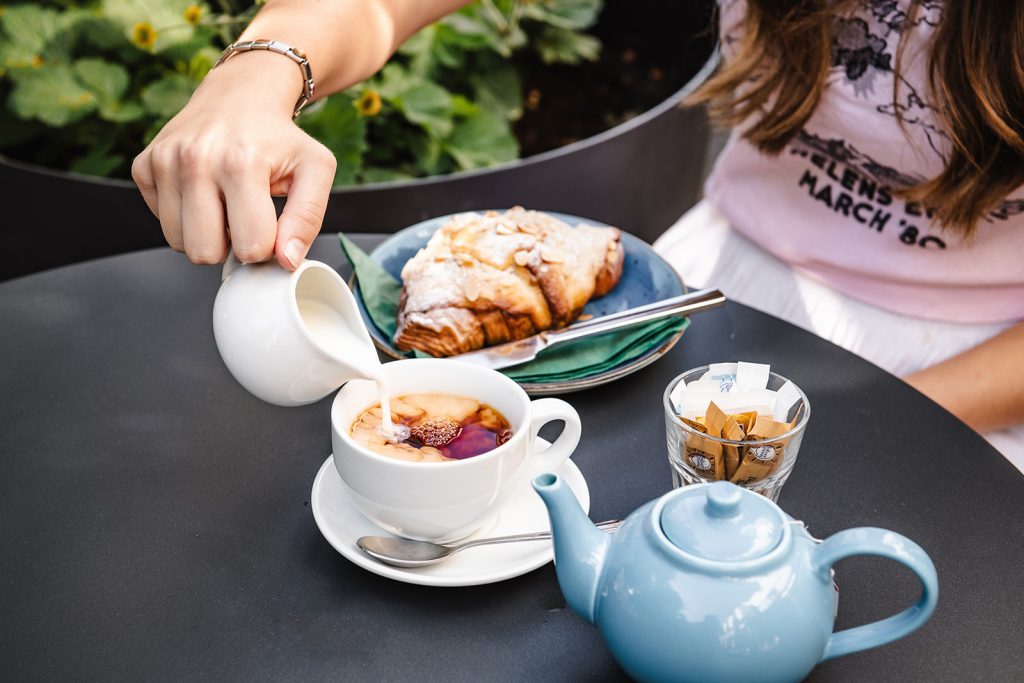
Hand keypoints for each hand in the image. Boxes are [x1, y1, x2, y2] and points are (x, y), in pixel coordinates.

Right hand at [132, 51, 335, 268]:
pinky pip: (160, 222)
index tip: (271, 223)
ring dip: (206, 233)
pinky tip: (203, 191)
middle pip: (204, 253)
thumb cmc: (280, 137)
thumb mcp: (315, 170)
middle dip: (229, 246)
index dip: (266, 246)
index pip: (250, 247)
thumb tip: (287, 261)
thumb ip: (308, 218)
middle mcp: (195, 160)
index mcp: (241, 163)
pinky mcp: (143, 165)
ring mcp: (163, 161)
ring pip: (178, 243)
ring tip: (225, 203)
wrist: (241, 95)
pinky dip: (183, 216)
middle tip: (245, 217)